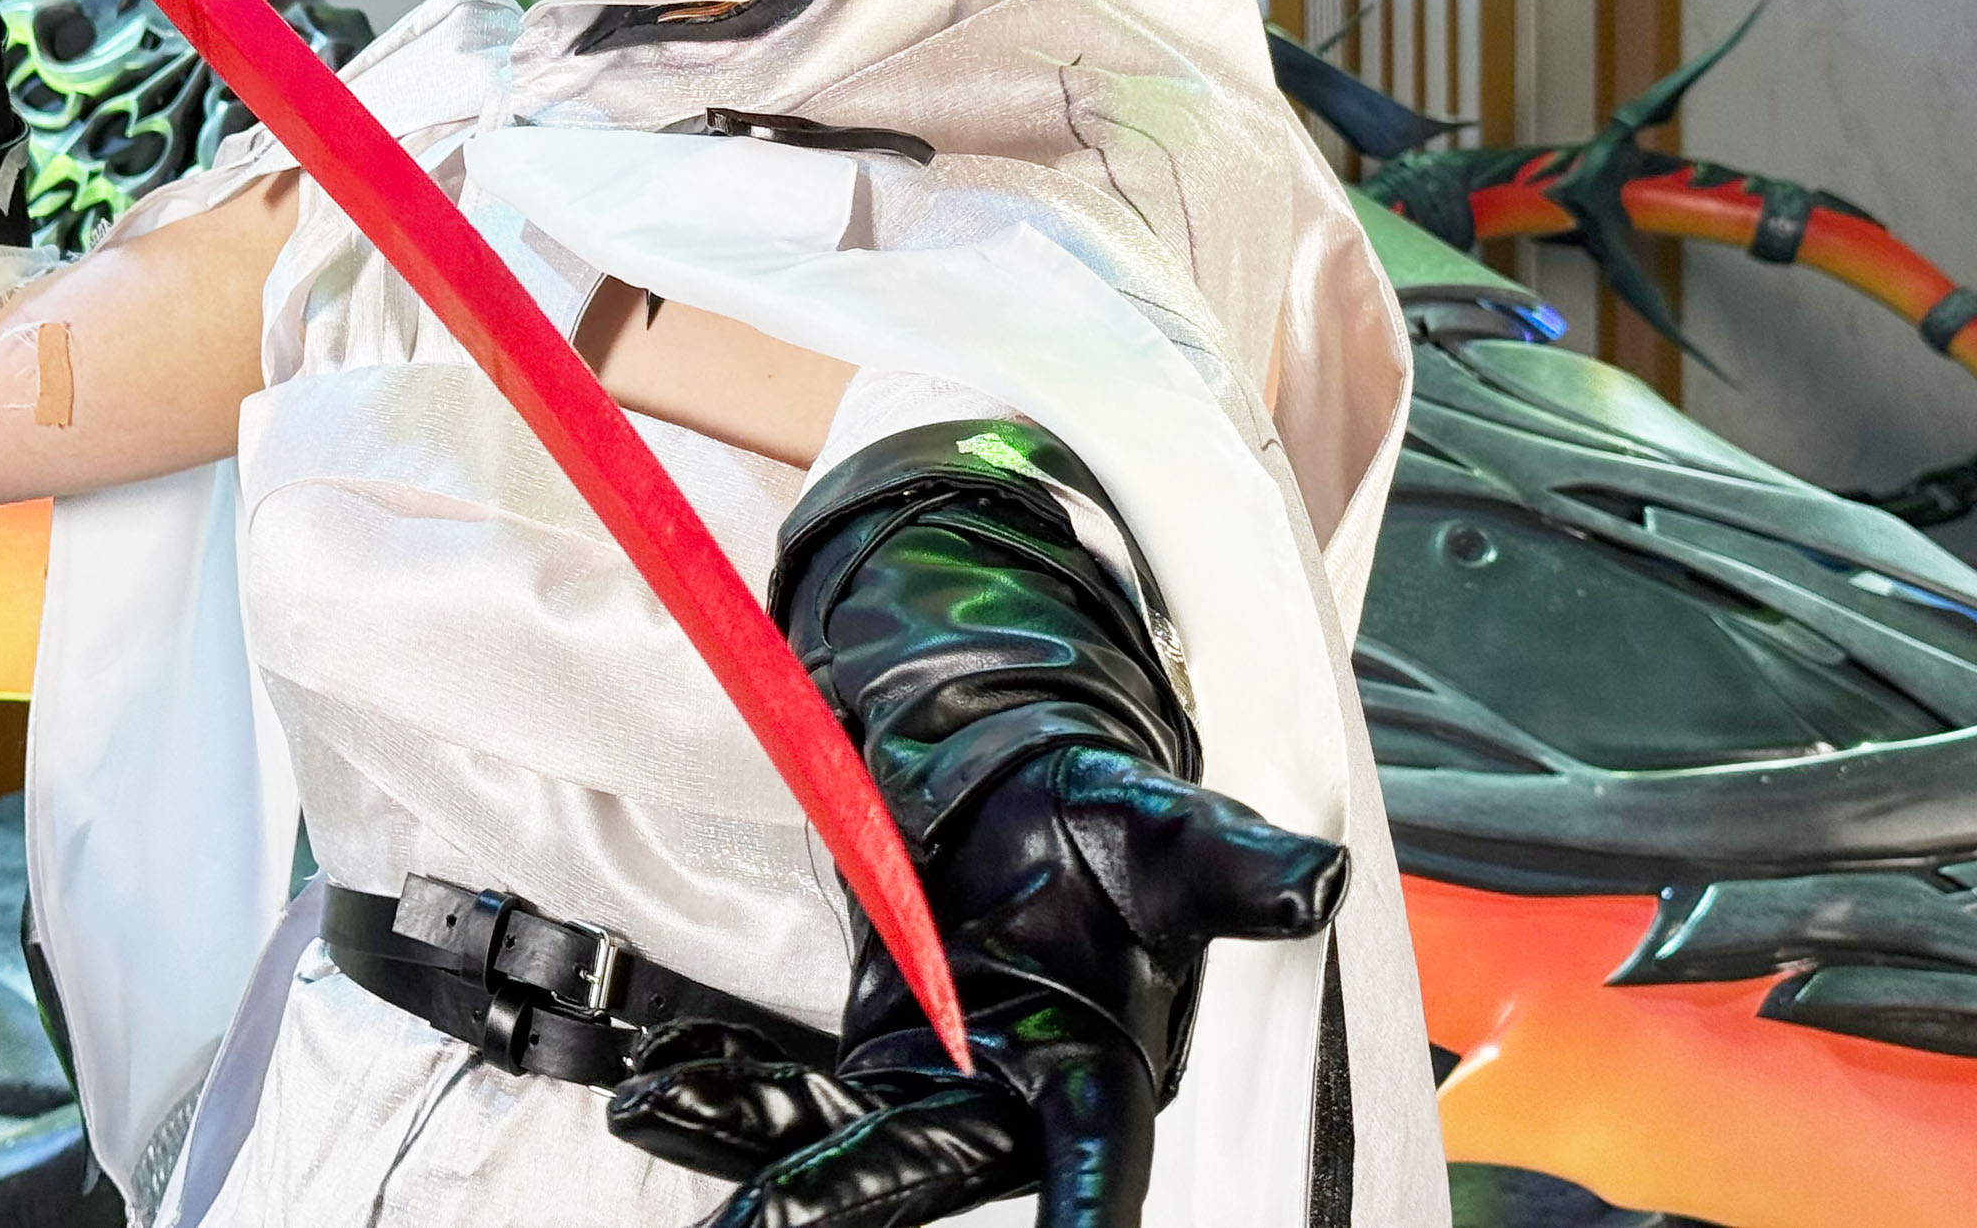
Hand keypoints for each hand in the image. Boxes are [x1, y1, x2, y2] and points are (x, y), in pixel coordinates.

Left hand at [610, 745, 1346, 1227]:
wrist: (1034, 792)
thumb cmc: (1113, 827)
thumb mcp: (1169, 830)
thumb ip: (1230, 864)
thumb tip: (1314, 877)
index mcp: (1101, 1071)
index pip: (1102, 1166)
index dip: (1091, 1220)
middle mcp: (1011, 1098)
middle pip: (931, 1169)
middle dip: (843, 1202)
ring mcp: (932, 1083)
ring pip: (843, 1143)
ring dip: (757, 1157)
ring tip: (662, 1123)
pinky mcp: (868, 1052)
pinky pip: (787, 1090)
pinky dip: (725, 1094)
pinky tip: (663, 1091)